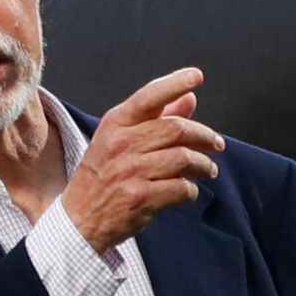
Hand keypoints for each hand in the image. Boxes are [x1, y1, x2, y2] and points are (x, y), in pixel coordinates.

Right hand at [61, 68, 224, 253]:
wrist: (79, 219)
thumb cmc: (101, 176)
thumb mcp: (118, 141)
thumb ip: (155, 118)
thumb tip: (189, 98)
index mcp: (114, 125)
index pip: (148, 96)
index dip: (174, 83)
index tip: (197, 76)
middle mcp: (121, 144)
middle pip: (176, 129)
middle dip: (204, 135)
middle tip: (216, 144)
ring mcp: (130, 171)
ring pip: (184, 158)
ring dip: (203, 165)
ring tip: (207, 170)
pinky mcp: (140, 197)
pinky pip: (181, 188)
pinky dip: (191, 190)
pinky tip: (188, 191)